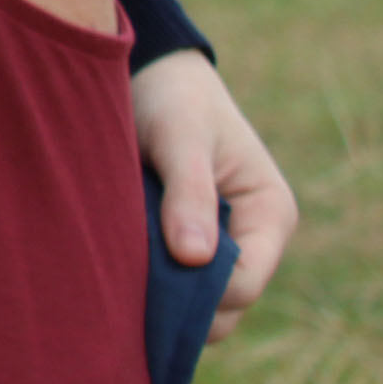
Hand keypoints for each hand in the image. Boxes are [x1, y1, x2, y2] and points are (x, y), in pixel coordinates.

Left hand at [132, 49, 297, 340]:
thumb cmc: (174, 99)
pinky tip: (112, 264)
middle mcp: (253, 240)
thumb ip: (189, 193)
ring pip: (194, 305)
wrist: (151, 75)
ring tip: (114, 264)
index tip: (145, 273)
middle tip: (119, 276)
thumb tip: (195, 258)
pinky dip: (145, 284)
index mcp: (270, 215)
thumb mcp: (181, 137)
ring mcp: (221, 248)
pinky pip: (171, 287)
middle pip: (222, 308)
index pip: (244, 285)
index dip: (199, 292)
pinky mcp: (188, 247)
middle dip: (176, 303)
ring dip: (157, 296)